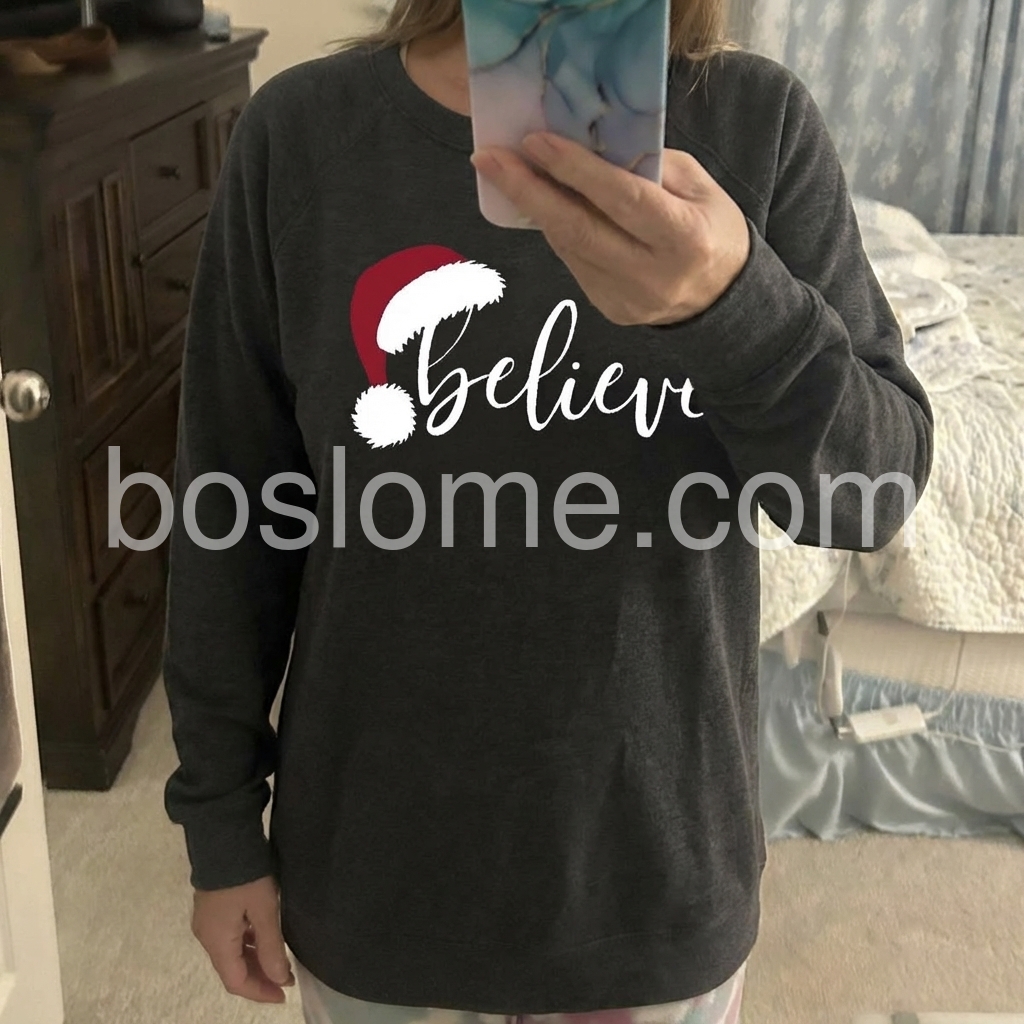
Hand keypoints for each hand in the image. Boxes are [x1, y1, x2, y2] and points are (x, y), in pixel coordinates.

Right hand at [191, 875, 294, 1002]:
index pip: (236, 981)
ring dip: (254, 960)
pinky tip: (265, 938)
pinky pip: (230, 936)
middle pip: (232, 968)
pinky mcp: (212, 907)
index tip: (284, 994)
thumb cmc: (246, 875)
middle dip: (259, 977)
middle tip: (286, 978)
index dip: (260, 992)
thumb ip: (271, 946)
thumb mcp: (264, 909)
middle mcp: (207, 936)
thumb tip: (279, 978)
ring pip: (231, 952)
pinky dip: (248, 943)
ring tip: (280, 960)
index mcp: (216, 941)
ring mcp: (207, 921)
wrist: (223, 836)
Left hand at [471, 133, 750, 326]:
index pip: (621, 200)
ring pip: (569, 246)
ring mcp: (627, 299)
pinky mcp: (609, 310)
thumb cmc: (711, 228)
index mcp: (683, 238)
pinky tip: (540, 204)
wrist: (721, 298)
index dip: (575, 170)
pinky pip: (573, 262)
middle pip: (579, 229)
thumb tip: (588, 143)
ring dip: (534, 206)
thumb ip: (647, 166)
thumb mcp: (697, 186)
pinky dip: (555, 229)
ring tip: (505, 171)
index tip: (534, 141)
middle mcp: (653, 275)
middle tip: (488, 158)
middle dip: (528, 190)